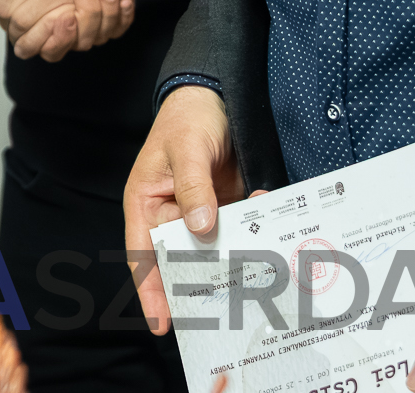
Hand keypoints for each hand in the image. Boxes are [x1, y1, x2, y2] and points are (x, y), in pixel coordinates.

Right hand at [123, 84, 243, 333]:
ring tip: (252, 284)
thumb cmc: (186, 118)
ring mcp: (201, 213)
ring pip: (214, 250)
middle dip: (198, 285)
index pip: (144, 254)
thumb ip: (194, 188)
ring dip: (234, 261)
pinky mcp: (227, 207)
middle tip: (218, 315)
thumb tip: (202, 228)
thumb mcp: (186, 149)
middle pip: (181, 260)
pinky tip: (270, 232)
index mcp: (146, 204)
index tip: (161, 323)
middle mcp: (171, 215)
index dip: (151, 289)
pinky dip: (254, 232)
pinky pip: (239, 230)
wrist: (217, 93)